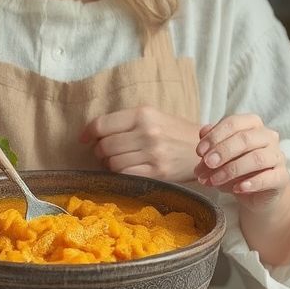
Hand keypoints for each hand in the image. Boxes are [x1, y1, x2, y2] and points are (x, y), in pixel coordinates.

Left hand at [79, 106, 199, 183]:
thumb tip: (93, 133)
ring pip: (113, 163)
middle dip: (99, 151)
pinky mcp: (157, 172)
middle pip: (105, 146)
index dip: (88, 133)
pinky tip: (127, 170)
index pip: (102, 124)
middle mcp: (147, 132)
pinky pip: (125, 175)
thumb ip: (126, 122)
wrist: (205, 149)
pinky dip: (121, 174)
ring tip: (117, 161)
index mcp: (143, 113)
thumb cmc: (174, 132)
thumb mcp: (153, 116)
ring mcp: (153, 153)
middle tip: (105, 152)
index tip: (83, 138)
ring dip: (109, 164)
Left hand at [195, 114, 289, 206]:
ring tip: (215, 180)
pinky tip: (237, 189)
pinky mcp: (282, 177)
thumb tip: (202, 133)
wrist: (256, 193)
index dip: (215, 136)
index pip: (233, 123)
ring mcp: (277, 156)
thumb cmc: (236, 168)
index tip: (199, 152)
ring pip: (256, 158)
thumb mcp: (220, 156)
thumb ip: (212, 144)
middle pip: (245, 139)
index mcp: (252, 124)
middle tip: (206, 164)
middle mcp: (268, 136)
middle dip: (222, 152)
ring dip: (232, 170)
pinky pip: (269, 178)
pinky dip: (251, 183)